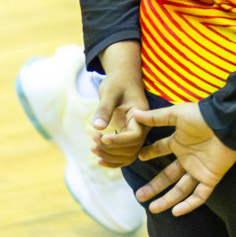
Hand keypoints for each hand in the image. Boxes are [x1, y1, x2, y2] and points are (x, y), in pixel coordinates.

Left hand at [89, 41, 148, 167]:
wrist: (123, 77)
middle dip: (112, 150)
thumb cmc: (117, 81)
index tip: (101, 138)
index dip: (118, 141)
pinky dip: (113, 160)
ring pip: (129, 154)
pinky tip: (99, 159)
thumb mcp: (109, 92)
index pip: (135, 136)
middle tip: (93, 142)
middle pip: (132, 148)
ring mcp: (136, 131)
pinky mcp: (128, 134)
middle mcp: (142, 126)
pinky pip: (125, 153)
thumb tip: (97, 127)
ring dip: (111, 156)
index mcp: (141, 114)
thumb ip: (104, 110)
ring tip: (93, 149)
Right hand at [128, 102, 235, 215]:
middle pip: (168, 177)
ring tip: (152, 208)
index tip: (138, 157)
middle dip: (154, 187)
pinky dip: (189, 204)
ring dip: (168, 199)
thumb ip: (156, 117)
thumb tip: (135, 114)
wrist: (226, 122)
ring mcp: (199, 169)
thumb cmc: (202, 117)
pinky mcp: (211, 177)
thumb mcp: (176, 115)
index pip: (160, 150)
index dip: (150, 154)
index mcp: (179, 143)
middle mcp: (188, 159)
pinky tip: (176, 212)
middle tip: (139, 196)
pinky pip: (200, 195)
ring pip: (182, 189)